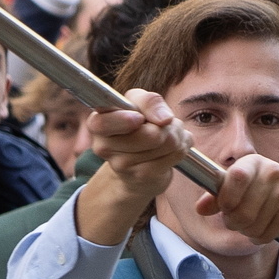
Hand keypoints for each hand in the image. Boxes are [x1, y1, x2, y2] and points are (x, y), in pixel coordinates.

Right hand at [77, 89, 189, 231]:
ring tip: (167, 136)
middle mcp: (104, 147)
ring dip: (176, 135)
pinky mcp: (142, 176)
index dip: (125, 120)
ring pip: (168, 142)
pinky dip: (182, 147)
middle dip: (167, 124)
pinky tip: (171, 150)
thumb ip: (148, 102)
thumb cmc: (136, 127)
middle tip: (162, 124)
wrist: (136, 168)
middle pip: (151, 134)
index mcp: (97, 123)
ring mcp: (122, 165)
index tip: (139, 119)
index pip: (103, 123)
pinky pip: (176, 154)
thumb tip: (164, 119)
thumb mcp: (137, 104)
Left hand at [201, 156, 278, 263]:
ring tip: (260, 224)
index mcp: (254, 162)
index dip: (224, 200)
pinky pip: (266, 233)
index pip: (232, 179)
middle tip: (244, 221)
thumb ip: (221, 197)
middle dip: (236, 223)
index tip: (227, 206)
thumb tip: (200, 208)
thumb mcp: (248, 189)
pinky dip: (264, 237)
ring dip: (251, 232)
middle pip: (237, 212)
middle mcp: (270, 172)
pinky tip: (271, 229)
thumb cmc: (275, 194)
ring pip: (250, 225)